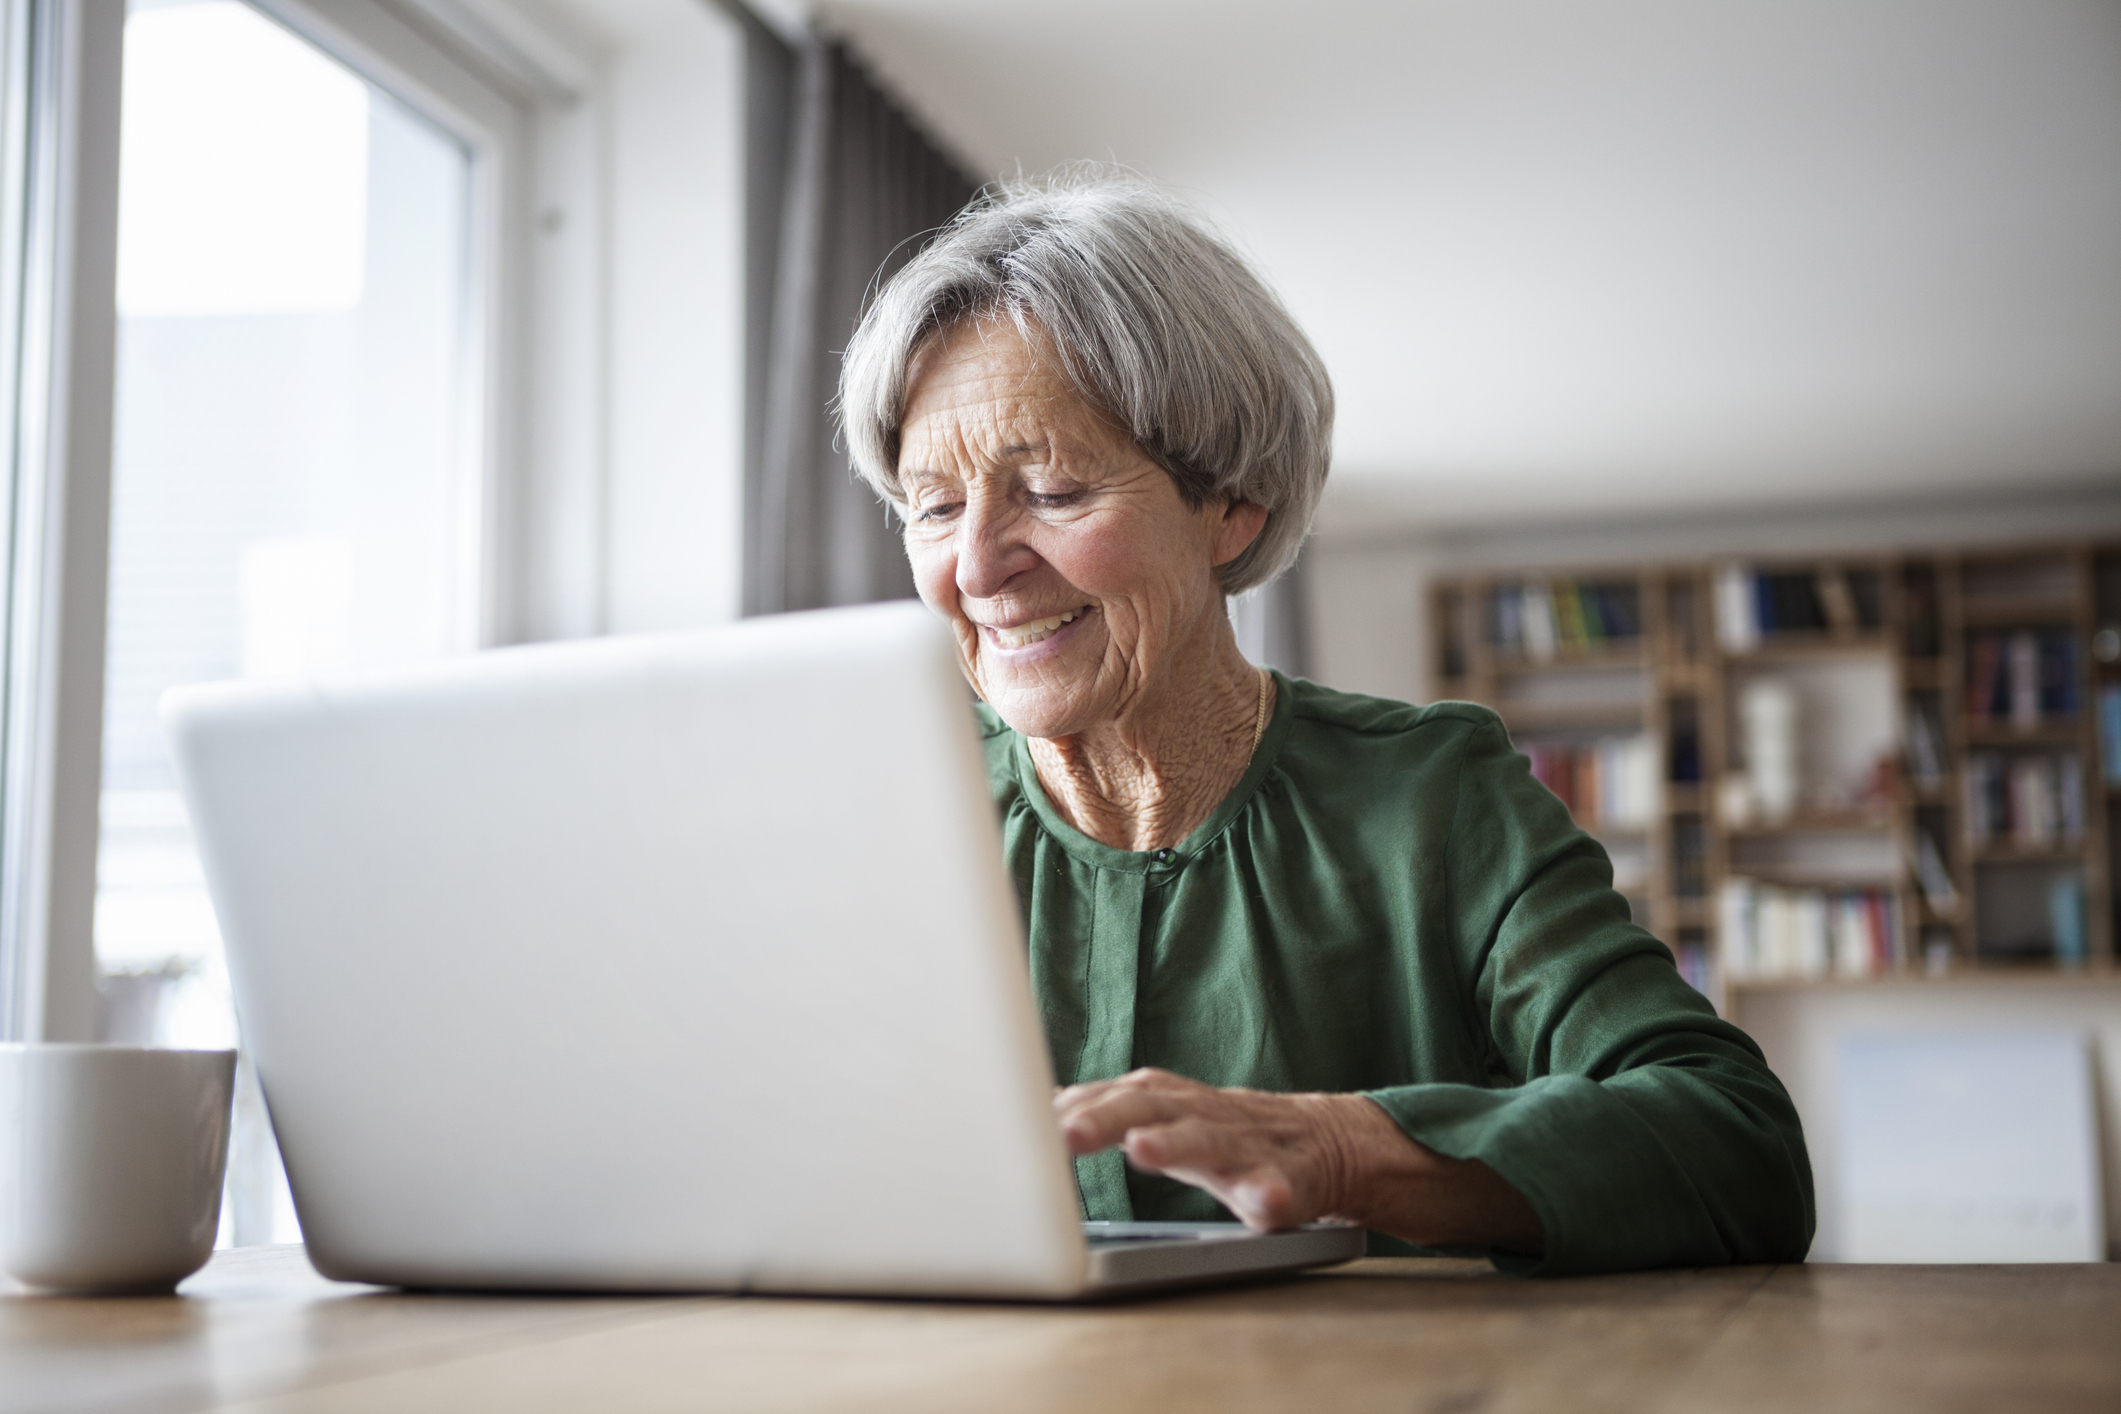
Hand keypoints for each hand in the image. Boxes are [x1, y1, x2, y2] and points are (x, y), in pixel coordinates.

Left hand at [1054, 1068, 1543, 1253]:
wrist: (1361, 1147)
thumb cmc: (1254, 1141)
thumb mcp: (1191, 1123)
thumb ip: (1129, 1112)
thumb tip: (1046, 1111)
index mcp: (1190, 1103)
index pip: (1129, 1088)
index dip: (1083, 1098)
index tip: (1031, 1112)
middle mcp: (1224, 1115)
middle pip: (1162, 1103)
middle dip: (1109, 1113)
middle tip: (1061, 1131)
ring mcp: (1267, 1146)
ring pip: (1220, 1140)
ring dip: (1181, 1143)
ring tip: (1142, 1148)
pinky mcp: (1308, 1183)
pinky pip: (1291, 1190)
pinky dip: (1274, 1198)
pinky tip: (1262, 1208)